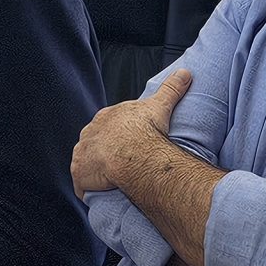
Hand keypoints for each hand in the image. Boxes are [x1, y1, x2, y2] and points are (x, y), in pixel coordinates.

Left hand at [70, 70, 192, 196]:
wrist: (133, 154)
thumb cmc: (146, 130)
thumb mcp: (160, 104)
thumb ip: (171, 88)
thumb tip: (185, 72)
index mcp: (105, 117)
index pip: (107, 125)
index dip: (117, 135)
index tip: (128, 143)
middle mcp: (89, 134)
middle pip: (94, 143)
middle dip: (104, 152)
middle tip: (121, 163)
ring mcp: (82, 155)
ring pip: (86, 163)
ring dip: (95, 171)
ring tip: (112, 180)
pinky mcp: (79, 175)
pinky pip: (82, 185)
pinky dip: (89, 190)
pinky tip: (101, 193)